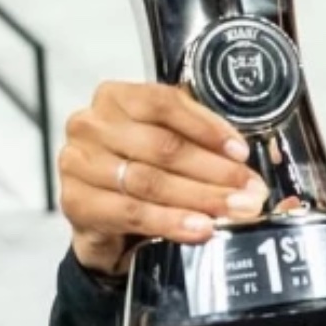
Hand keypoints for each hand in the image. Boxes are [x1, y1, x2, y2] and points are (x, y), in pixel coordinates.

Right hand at [58, 82, 268, 277]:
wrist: (107, 216)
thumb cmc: (143, 168)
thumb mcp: (173, 143)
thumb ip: (204, 142)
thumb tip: (246, 160)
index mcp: (118, 98)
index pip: (165, 103)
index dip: (208, 127)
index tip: (240, 151)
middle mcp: (92, 125)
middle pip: (162, 146)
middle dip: (214, 171)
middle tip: (249, 190)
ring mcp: (79, 163)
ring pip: (150, 181)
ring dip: (200, 198)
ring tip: (233, 210)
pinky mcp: (76, 202)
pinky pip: (131, 212)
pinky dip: (170, 221)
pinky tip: (198, 227)